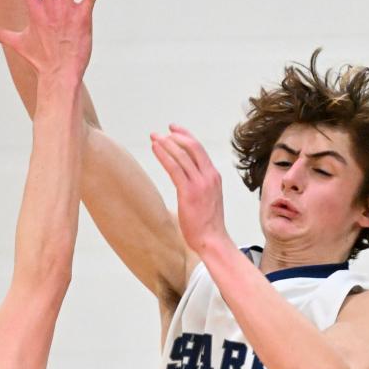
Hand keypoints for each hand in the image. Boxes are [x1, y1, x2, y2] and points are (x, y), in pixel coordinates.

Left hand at [150, 126, 229, 256]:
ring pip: (182, 155)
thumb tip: (186, 180)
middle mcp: (209, 176)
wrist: (211, 239)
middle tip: (160, 132)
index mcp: (214, 176)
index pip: (199, 150)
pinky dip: (164, 155)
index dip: (186, 136)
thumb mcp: (208, 198)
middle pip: (192, 147)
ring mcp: (200, 183)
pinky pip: (174, 167)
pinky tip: (155, 148)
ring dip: (166, 143)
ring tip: (154, 138)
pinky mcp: (189, 192)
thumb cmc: (207, 223)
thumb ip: (200, 185)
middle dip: (175, 136)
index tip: (174, 130)